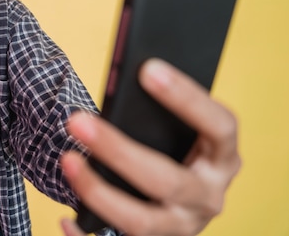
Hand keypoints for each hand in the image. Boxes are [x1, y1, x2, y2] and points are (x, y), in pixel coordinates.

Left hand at [60, 58, 240, 235]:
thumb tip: (123, 80)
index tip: (148, 69)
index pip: (220, 127)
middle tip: (76, 121)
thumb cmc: (174, 148)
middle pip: (168, 180)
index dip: (187, 98)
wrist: (180, 201)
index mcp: (223, 159)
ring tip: (66, 161)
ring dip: (98, 192)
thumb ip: (159, 115)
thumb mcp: (180, 132)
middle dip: (117, 150)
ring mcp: (184, 226)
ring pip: (142, 221)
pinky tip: (65, 221)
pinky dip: (86, 235)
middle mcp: (209, 197)